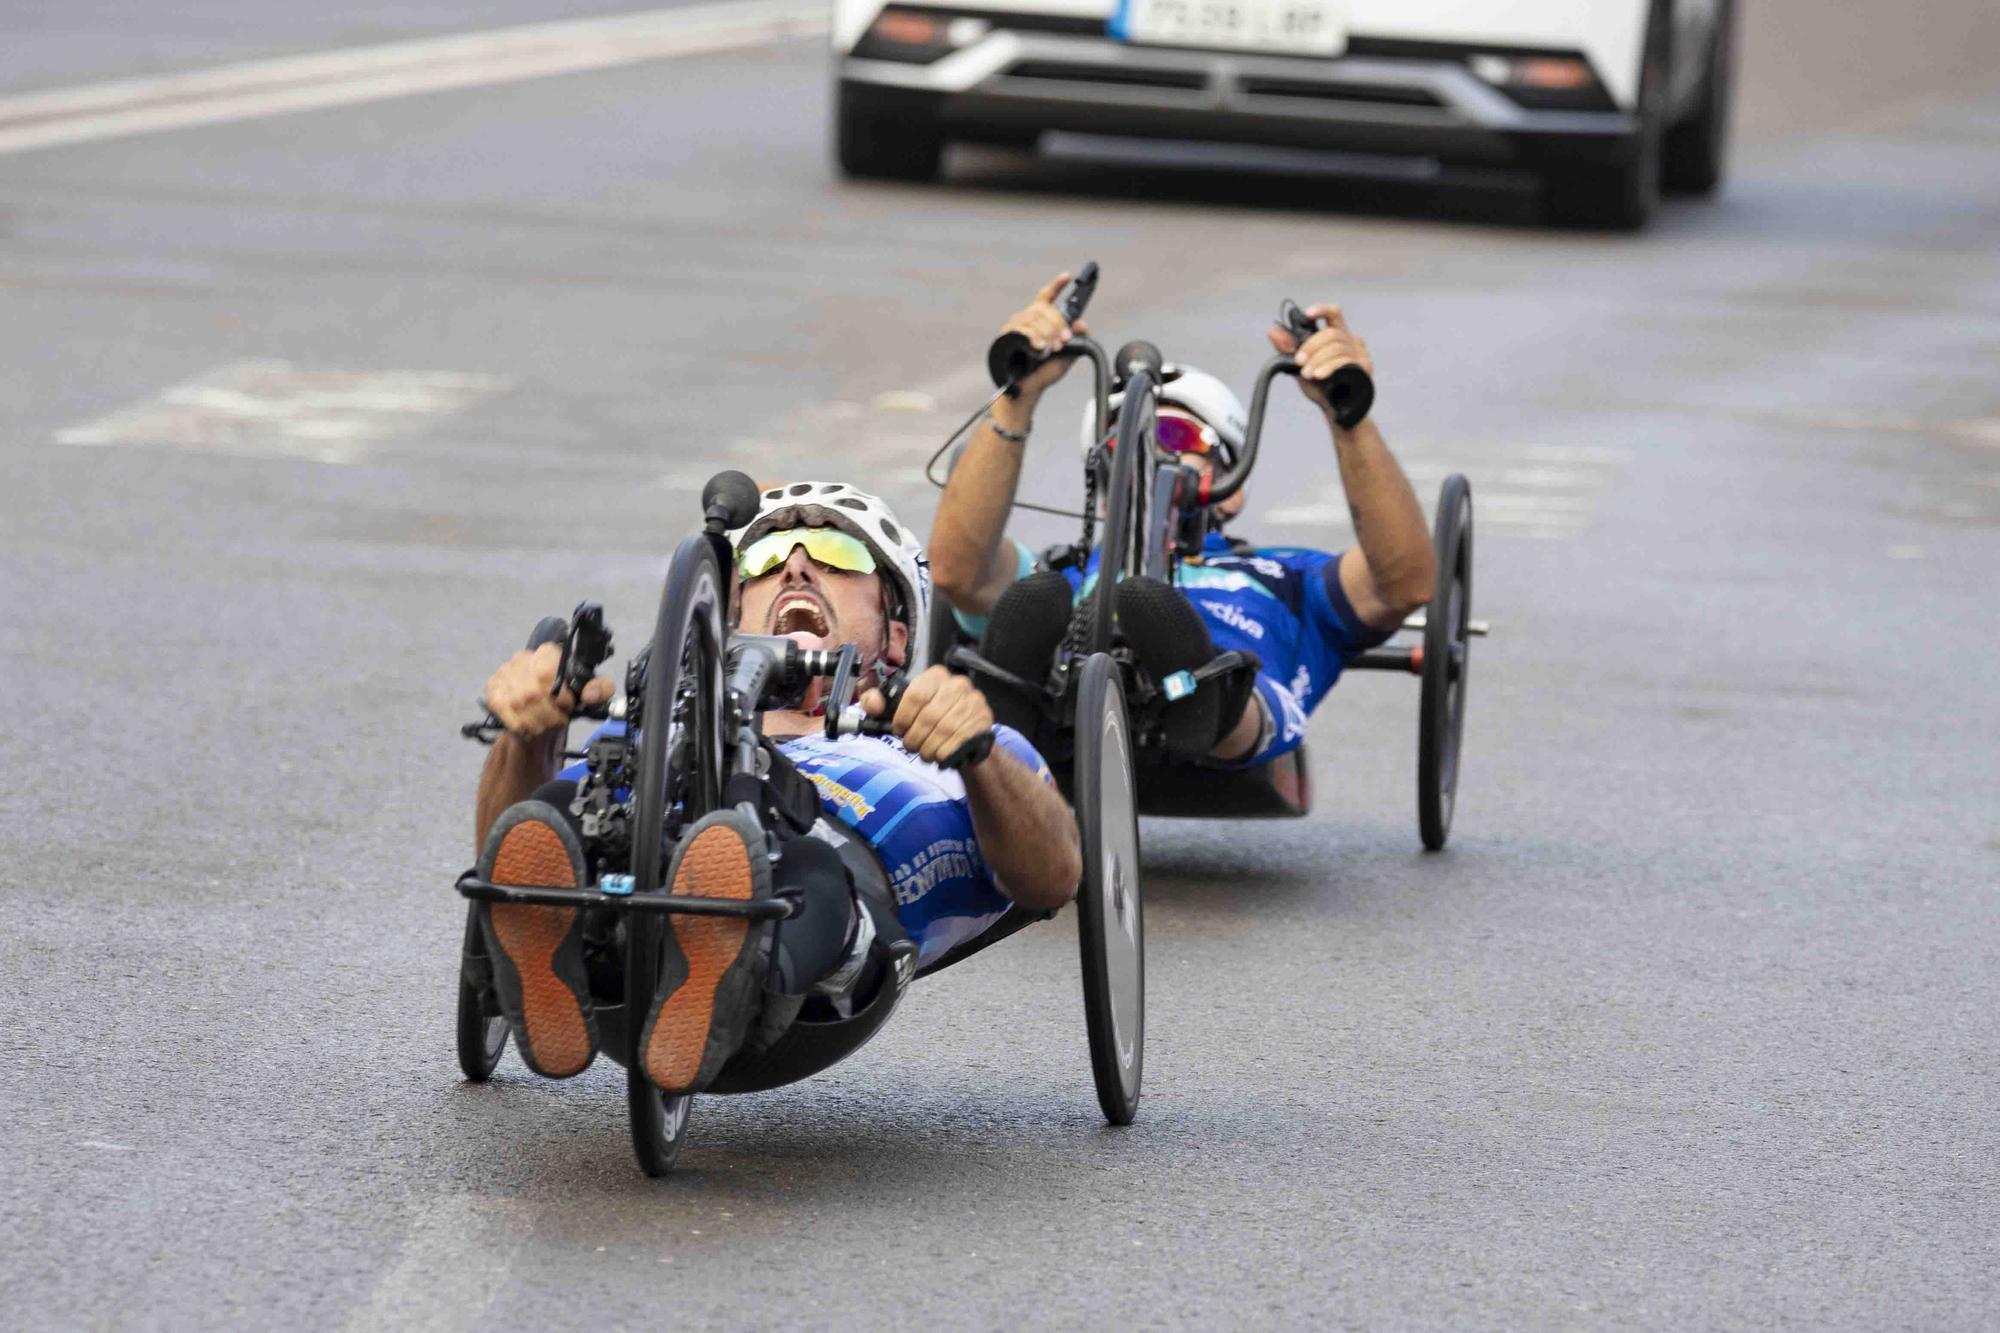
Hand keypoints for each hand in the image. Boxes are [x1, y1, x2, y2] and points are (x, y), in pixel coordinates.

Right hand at [485, 642, 614, 741]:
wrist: (542, 707)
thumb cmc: (564, 697)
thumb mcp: (589, 691)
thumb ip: (600, 689)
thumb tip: (590, 695)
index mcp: (547, 652)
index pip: (546, 671)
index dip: (559, 695)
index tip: (566, 706)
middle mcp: (523, 658)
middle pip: (532, 692)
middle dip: (548, 714)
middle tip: (557, 719)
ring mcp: (504, 673)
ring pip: (517, 704)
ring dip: (535, 721)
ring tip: (545, 724)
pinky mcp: (492, 689)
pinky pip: (503, 710)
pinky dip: (519, 723)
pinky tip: (529, 725)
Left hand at [861, 665, 994, 766]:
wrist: (964, 735)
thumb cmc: (930, 720)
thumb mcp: (901, 709)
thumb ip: (880, 703)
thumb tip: (872, 702)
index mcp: (936, 676)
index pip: (916, 694)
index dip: (903, 717)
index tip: (899, 730)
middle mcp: (958, 684)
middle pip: (930, 716)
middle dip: (916, 737)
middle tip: (912, 746)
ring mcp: (974, 701)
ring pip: (945, 730)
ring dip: (930, 748)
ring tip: (925, 752)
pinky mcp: (984, 719)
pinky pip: (960, 740)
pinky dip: (946, 752)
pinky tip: (941, 754)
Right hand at [999, 272, 1091, 404]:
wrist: (1028, 390)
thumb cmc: (1044, 372)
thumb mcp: (1068, 356)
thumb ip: (1077, 340)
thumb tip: (1083, 324)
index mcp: (1041, 320)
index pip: (1047, 296)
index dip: (1057, 285)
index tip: (1068, 276)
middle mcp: (1027, 319)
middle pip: (1043, 308)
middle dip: (1057, 323)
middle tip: (1064, 340)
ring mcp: (1015, 327)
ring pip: (1033, 319)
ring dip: (1047, 333)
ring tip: (1052, 348)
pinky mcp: (1006, 337)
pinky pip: (1021, 330)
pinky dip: (1033, 338)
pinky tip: (1039, 347)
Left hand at [1267, 302, 1372, 418]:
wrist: (1335, 411)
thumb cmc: (1320, 386)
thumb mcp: (1300, 366)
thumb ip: (1288, 348)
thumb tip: (1272, 330)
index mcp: (1338, 335)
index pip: (1333, 313)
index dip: (1321, 310)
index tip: (1307, 315)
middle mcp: (1352, 341)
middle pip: (1332, 334)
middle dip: (1312, 346)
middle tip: (1298, 360)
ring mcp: (1361, 355)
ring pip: (1337, 348)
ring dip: (1318, 360)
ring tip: (1306, 374)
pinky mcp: (1365, 369)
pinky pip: (1345, 363)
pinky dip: (1329, 368)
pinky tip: (1319, 376)